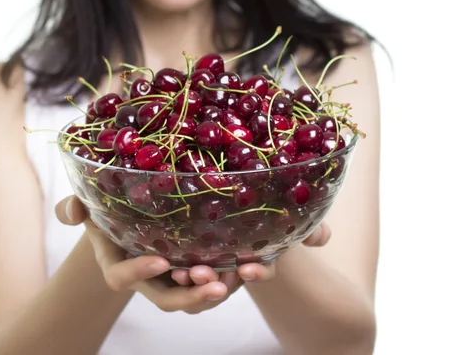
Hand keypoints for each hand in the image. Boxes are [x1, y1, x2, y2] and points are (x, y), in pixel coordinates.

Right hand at [55, 195, 240, 313]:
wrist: (129, 221)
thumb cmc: (107, 212)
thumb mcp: (89, 206)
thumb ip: (74, 207)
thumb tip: (72, 209)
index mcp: (118, 264)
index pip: (122, 277)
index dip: (139, 273)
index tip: (160, 260)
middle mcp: (147, 279)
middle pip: (168, 299)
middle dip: (190, 296)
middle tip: (213, 284)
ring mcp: (171, 279)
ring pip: (193, 298)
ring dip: (214, 292)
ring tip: (235, 277)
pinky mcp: (192, 271)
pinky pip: (210, 284)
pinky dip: (229, 279)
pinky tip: (247, 264)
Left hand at [170, 222, 331, 286]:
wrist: (226, 203)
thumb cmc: (260, 211)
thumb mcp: (280, 214)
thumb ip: (306, 226)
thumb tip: (324, 238)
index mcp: (256, 258)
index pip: (262, 270)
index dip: (258, 273)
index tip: (248, 269)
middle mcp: (232, 266)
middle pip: (226, 282)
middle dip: (214, 282)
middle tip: (200, 273)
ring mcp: (210, 264)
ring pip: (200, 284)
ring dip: (192, 281)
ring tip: (183, 272)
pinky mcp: (186, 256)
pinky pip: (179, 274)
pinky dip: (174, 270)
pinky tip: (164, 263)